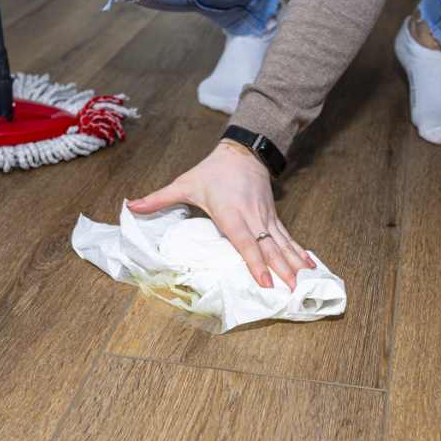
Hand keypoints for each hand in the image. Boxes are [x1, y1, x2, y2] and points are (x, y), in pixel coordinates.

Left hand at [127, 141, 315, 289]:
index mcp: (231, 213)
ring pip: (282, 243)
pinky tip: (310, 265)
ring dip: (295, 263)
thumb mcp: (184, 183)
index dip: (255, 262)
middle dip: (282, 269)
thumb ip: (158, 199)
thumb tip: (131, 206)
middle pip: (269, 247)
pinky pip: (287, 237)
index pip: (245, 241)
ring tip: (306, 282)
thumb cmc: (212, 171)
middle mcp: (252, 217)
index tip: (266, 281)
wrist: (243, 150)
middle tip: (293, 290)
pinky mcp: (273, 217)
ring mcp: (265, 217)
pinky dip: (299, 252)